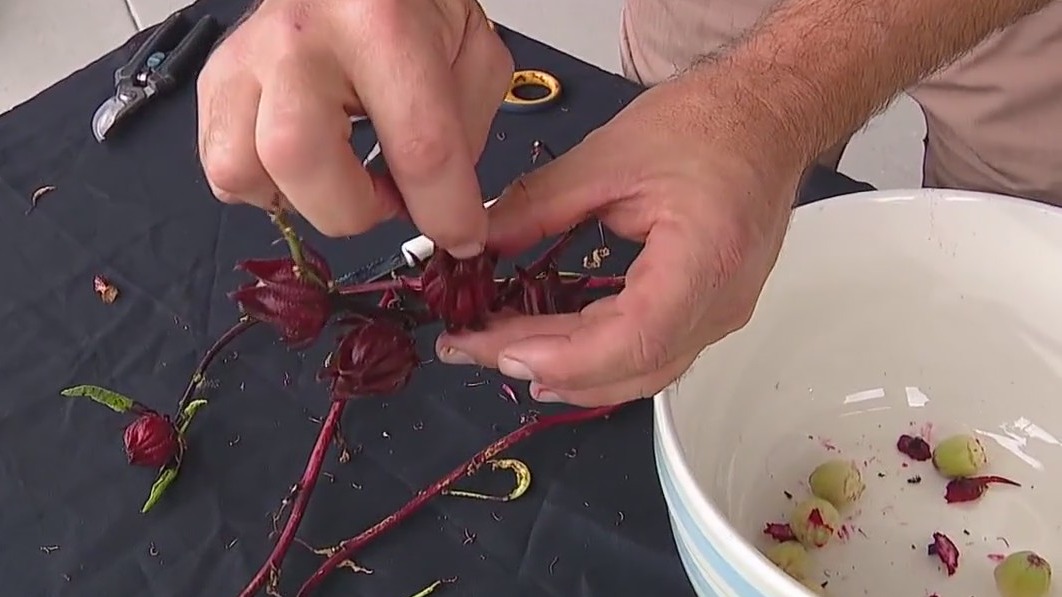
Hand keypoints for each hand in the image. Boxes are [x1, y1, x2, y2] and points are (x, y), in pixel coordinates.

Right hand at [196, 0, 512, 256]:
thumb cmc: (408, 5)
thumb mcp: (472, 50)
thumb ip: (468, 132)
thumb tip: (448, 211)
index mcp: (381, 24)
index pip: (418, 145)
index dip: (445, 211)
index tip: (462, 236)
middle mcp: (301, 38)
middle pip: (298, 157)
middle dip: (352, 209)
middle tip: (386, 197)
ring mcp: (246, 58)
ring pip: (241, 169)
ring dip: (301, 199)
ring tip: (341, 177)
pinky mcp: (216, 81)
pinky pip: (222, 169)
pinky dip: (266, 186)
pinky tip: (307, 165)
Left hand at [434, 70, 808, 406]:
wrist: (767, 116)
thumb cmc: (706, 123)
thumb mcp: (607, 156)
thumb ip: (538, 205)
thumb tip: (480, 241)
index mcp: (703, 260)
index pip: (634, 339)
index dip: (564, 358)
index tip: (499, 347)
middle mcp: (720, 303)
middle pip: (631, 368)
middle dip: (546, 366)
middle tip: (473, 347)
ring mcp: (720, 314)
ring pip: (641, 372)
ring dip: (569, 371)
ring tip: (500, 351)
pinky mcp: (708, 311)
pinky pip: (651, 352)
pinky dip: (596, 356)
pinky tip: (552, 351)